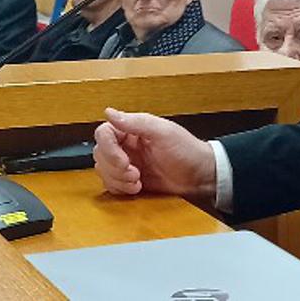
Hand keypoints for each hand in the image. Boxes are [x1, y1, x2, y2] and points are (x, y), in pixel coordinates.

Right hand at [93, 107, 216, 200]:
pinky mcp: (129, 180)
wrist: (199, 176)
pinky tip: (137, 187)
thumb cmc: (186, 150)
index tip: (124, 161)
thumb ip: (135, 122)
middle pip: (100, 154)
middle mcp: (126, 144)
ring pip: (103, 170)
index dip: (109, 149)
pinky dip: (120, 188)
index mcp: (132, 129)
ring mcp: (127, 162)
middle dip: (115, 168)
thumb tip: (109, 112)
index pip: (104, 133)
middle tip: (135, 173)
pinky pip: (111, 184)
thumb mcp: (163, 132)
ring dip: (118, 180)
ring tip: (138, 181)